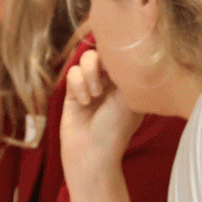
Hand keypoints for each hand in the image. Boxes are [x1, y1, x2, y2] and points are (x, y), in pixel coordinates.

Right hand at [60, 48, 141, 188]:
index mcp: (128, 82)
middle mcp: (110, 81)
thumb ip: (125, 72)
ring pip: (85, 59)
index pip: (122, 55)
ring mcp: (90, 84)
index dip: (118, 51)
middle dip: (101, 62)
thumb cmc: (116, 129)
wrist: (91, 151)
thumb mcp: (129, 98)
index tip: (116, 58)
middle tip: (104, 79)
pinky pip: (72, 72)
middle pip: (102, 51)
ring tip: (94, 95)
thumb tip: (122, 50)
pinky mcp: (72, 90)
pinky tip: (83, 101)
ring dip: (89, 74)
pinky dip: (77, 84)